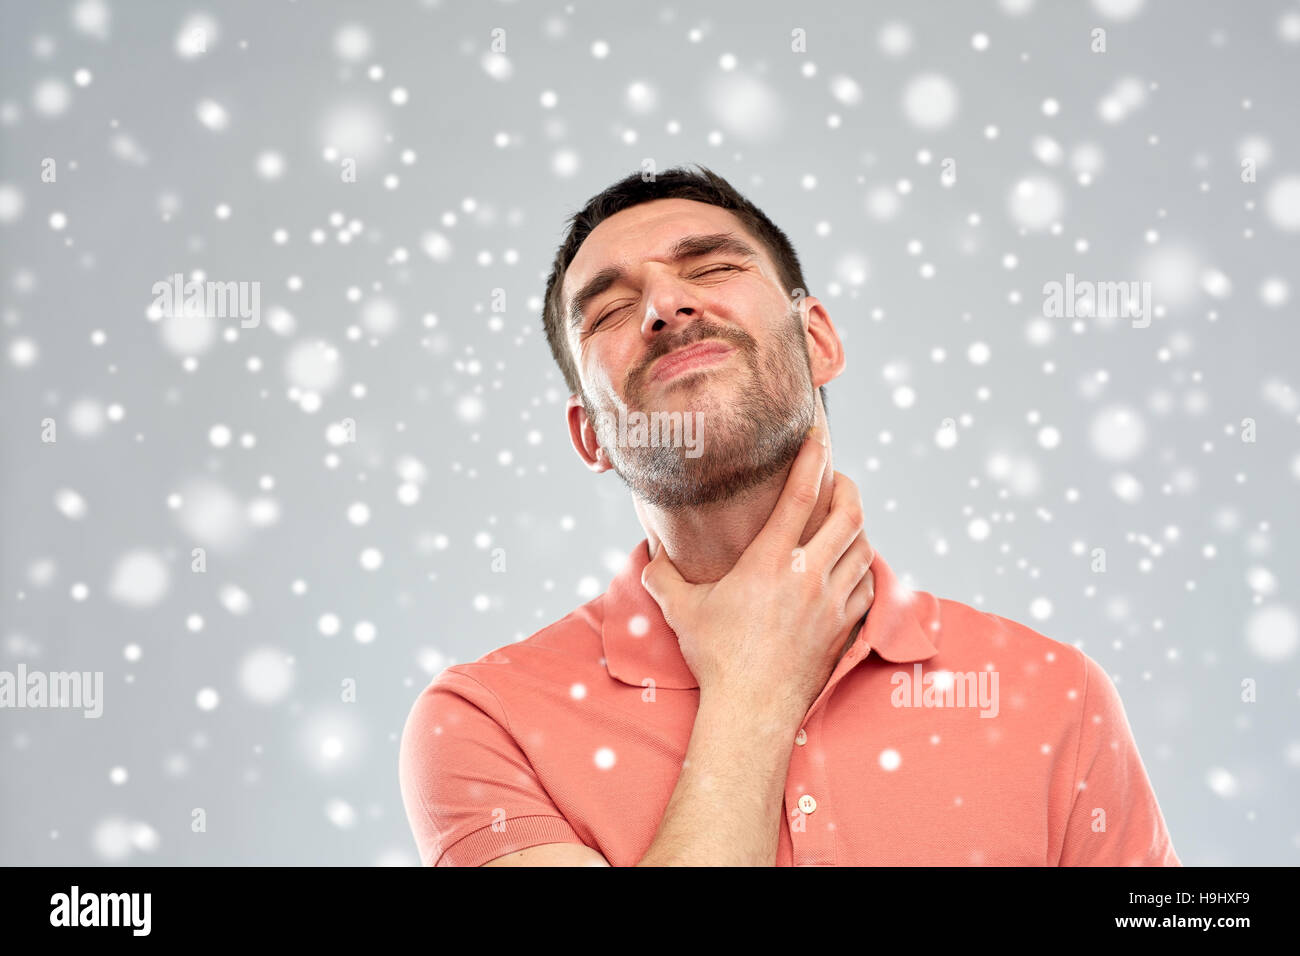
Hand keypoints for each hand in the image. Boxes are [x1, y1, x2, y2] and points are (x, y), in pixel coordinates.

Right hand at [641, 427, 875, 728]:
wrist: (752, 709)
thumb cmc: (715, 657)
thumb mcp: (680, 609)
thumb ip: (661, 576)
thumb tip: (647, 555)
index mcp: (770, 561)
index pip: (801, 495)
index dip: (813, 458)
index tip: (820, 434)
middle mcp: (808, 575)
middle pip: (849, 513)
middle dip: (847, 487)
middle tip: (835, 480)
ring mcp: (832, 601)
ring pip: (864, 546)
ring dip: (857, 527)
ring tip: (843, 519)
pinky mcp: (845, 626)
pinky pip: (868, 584)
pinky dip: (864, 566)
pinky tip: (852, 565)